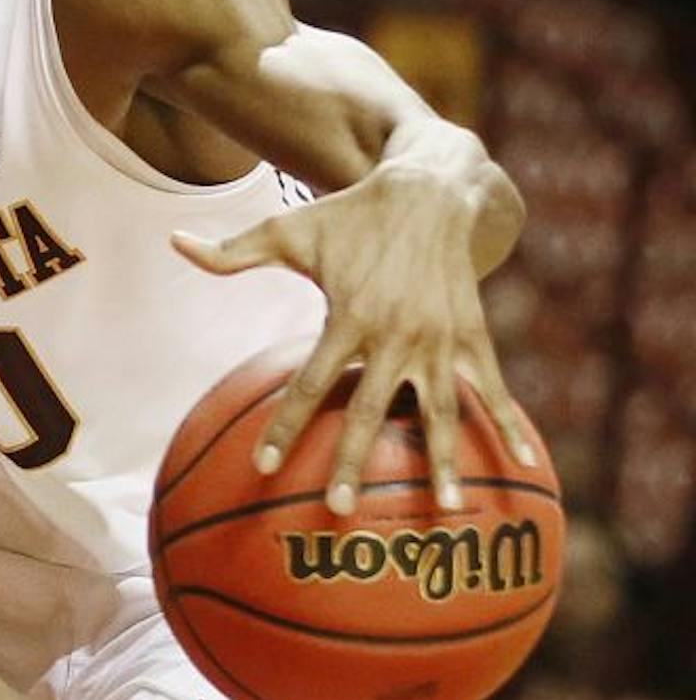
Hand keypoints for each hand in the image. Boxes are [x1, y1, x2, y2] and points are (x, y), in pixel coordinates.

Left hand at [175, 164, 537, 515]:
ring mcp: (440, 339)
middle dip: (355, 462)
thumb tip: (174, 242)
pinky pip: (493, 389)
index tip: (263, 464)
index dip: (286, 425)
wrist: (426, 190)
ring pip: (441, 411)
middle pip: (371, 411)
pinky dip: (512, 425)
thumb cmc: (348, 216)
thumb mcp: (286, 229)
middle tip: (338, 509)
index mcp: (348, 317)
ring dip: (442, 461)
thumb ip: (231, 251)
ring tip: (445, 508)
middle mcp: (396, 334)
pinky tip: (526, 465)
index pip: (308, 383)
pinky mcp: (473, 336)